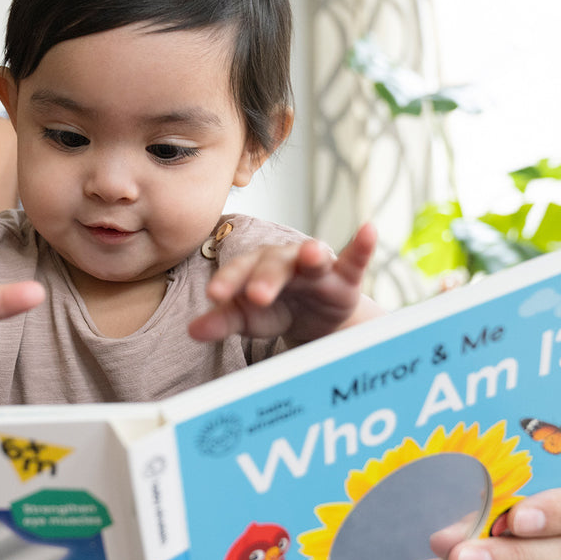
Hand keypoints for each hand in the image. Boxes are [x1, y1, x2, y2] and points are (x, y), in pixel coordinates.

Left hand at [188, 222, 379, 344]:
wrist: (312, 318)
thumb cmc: (274, 310)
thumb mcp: (247, 319)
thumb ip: (222, 321)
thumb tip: (191, 330)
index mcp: (254, 268)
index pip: (239, 272)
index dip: (227, 281)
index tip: (214, 295)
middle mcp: (284, 261)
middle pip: (273, 264)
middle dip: (266, 278)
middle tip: (257, 295)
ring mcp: (316, 267)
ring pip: (313, 257)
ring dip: (312, 254)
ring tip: (311, 254)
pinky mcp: (346, 276)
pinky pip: (355, 259)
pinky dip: (362, 245)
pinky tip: (369, 230)